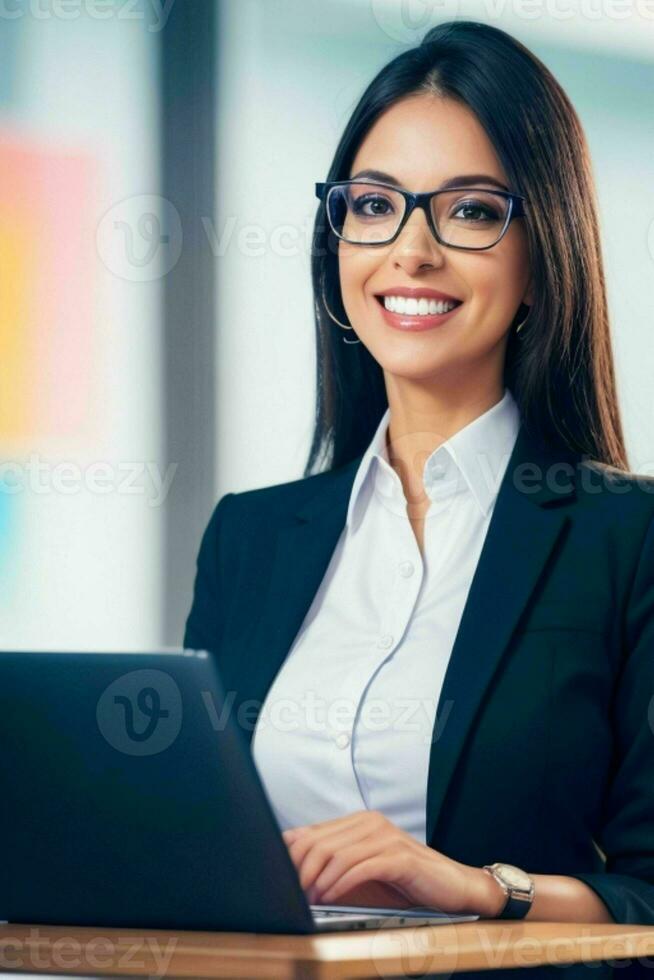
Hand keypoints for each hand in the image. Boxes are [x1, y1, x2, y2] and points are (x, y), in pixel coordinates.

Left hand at [281, 809, 487, 912]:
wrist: (452, 887)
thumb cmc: (405, 883)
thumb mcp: (362, 872)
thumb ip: (334, 866)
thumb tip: (295, 874)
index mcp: (357, 822)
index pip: (310, 833)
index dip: (290, 857)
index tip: (280, 881)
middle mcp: (369, 823)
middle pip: (319, 843)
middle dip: (300, 871)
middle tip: (292, 894)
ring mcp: (385, 837)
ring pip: (337, 854)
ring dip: (318, 880)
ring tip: (309, 898)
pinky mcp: (399, 856)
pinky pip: (361, 867)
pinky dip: (341, 884)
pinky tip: (331, 896)